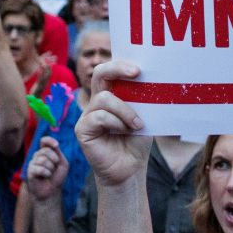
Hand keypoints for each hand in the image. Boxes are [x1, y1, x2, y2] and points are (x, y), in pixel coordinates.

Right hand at [27, 136, 69, 201]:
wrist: (52, 190)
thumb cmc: (57, 176)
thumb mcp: (62, 163)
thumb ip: (58, 153)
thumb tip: (55, 145)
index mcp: (45, 152)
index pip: (43, 141)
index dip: (49, 140)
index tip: (56, 145)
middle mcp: (37, 156)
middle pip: (45, 150)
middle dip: (54, 159)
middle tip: (55, 167)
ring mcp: (32, 163)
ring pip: (42, 159)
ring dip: (51, 168)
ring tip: (50, 173)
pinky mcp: (29, 171)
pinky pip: (39, 168)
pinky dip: (46, 173)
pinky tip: (45, 177)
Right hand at [74, 59, 148, 185]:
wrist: (130, 168)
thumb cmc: (137, 142)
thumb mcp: (144, 116)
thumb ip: (140, 99)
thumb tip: (150, 79)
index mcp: (112, 95)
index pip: (111, 72)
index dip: (121, 64)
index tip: (139, 68)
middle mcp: (97, 102)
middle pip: (99, 73)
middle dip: (117, 68)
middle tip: (136, 73)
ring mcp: (88, 115)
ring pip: (103, 98)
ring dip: (125, 110)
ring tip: (137, 124)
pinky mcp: (82, 129)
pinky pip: (99, 117)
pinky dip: (116, 122)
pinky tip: (125, 132)